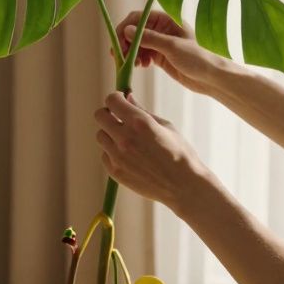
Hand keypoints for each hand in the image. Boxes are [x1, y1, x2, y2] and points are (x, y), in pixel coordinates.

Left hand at [94, 91, 208, 208]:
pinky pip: (105, 155)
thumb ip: (142, 111)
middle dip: (109, 113)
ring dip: (110, 133)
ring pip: (101, 136)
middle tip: (120, 118)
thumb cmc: (179, 153)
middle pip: (100, 116)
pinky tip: (129, 155)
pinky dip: (112, 152)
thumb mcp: (165, 126)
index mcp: (139, 122)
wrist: (184, 186)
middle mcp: (125, 138)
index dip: (116, 98)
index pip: (112, 100)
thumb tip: (128, 97)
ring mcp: (118, 156)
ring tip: (127, 140)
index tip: (121, 101)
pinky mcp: (115, 172)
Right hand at [111, 10, 226, 95]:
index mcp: (167, 20)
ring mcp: (161, 43)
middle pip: (135, 31)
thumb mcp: (172, 47)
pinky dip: (138, 60)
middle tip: (120, 57)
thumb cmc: (198, 58)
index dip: (125, 28)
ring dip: (131, 53)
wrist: (212, 77)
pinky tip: (141, 66)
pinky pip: (143, 55)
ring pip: (137, 44)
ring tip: (133, 64)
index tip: (119, 43)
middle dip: (126, 43)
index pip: (138, 18)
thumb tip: (127, 30)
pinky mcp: (161, 57)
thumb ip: (149, 38)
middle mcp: (162, 29)